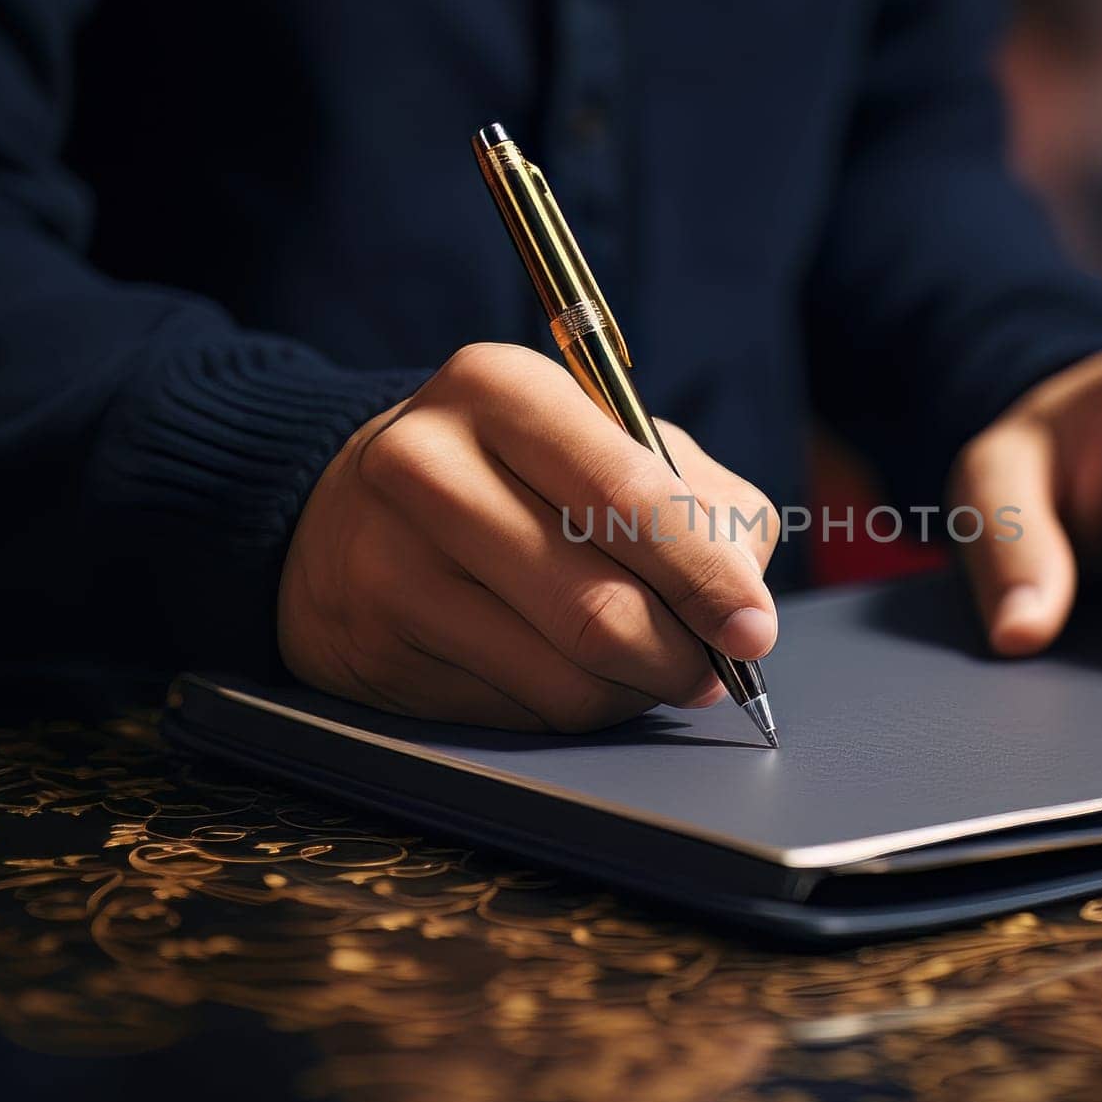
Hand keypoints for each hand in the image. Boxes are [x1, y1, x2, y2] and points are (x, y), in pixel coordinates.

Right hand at [278, 343, 778, 730]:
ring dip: (633, 691)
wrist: (348, 509)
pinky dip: (574, 706)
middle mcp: (428, 465)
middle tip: (710, 672)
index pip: (628, 495)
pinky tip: (569, 673)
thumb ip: (698, 505)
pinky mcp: (372, 647)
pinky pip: (520, 712)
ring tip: (645, 667)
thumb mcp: (608, 442)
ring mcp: (388, 562)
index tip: (754, 630)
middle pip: (597, 606)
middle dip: (680, 657)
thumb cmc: (516, 474)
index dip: (705, 576)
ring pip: (565, 677)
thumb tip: (744, 607)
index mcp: (502, 389)